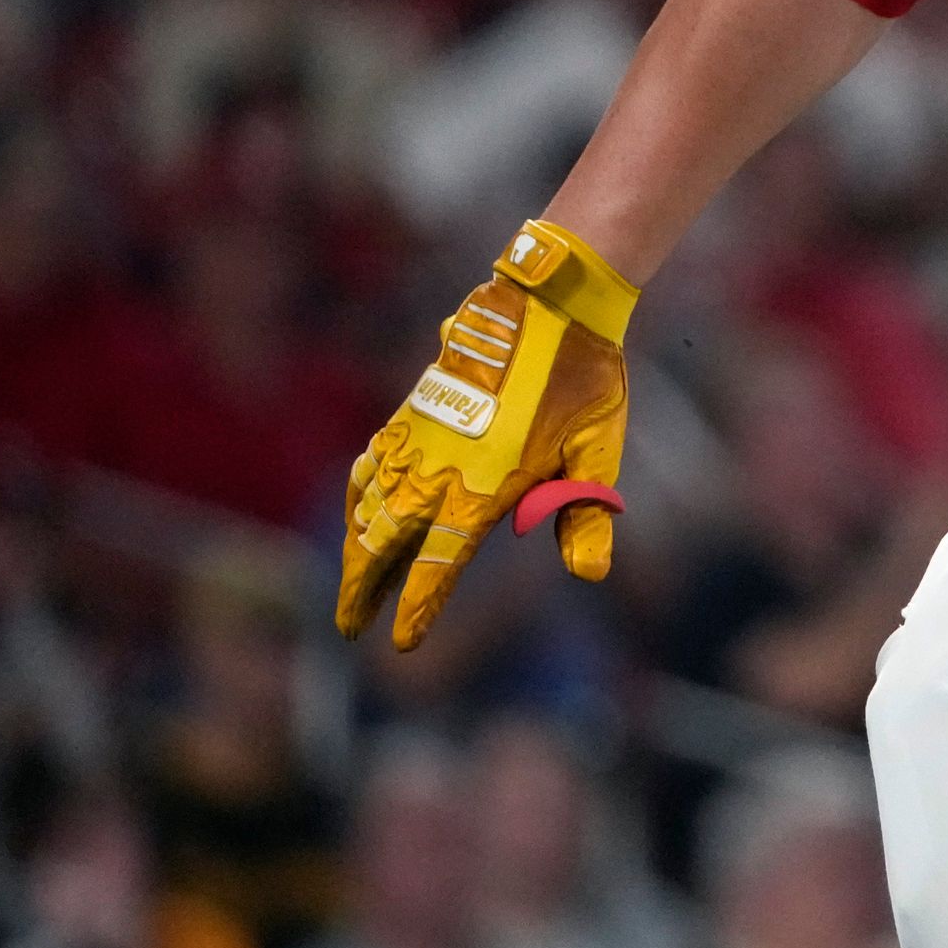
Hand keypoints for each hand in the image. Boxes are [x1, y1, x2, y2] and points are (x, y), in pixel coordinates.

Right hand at [337, 220, 638, 651]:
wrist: (552, 303)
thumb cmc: (586, 380)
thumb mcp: (598, 452)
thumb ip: (586, 514)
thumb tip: (590, 575)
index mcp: (485, 488)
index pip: (439, 565)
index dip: (418, 607)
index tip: (400, 644)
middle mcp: (441, 468)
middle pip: (383, 541)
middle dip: (362, 587)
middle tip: (348, 627)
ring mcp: (421, 435)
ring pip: (369, 503)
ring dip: (355, 547)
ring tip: (350, 583)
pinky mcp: (416, 408)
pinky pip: (374, 459)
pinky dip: (359, 491)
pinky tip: (357, 508)